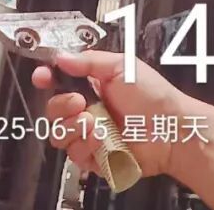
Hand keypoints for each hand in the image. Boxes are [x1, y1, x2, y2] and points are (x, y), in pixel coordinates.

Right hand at [33, 51, 191, 177]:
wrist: (171, 129)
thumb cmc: (153, 95)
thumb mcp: (122, 67)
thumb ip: (89, 61)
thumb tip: (61, 56)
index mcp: (92, 85)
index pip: (59, 81)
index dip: (46, 78)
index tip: (42, 77)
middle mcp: (88, 110)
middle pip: (53, 109)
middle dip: (62, 105)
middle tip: (80, 102)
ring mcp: (90, 135)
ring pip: (60, 134)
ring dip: (74, 128)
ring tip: (95, 124)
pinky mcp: (94, 157)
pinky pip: (75, 155)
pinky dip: (87, 147)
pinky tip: (103, 140)